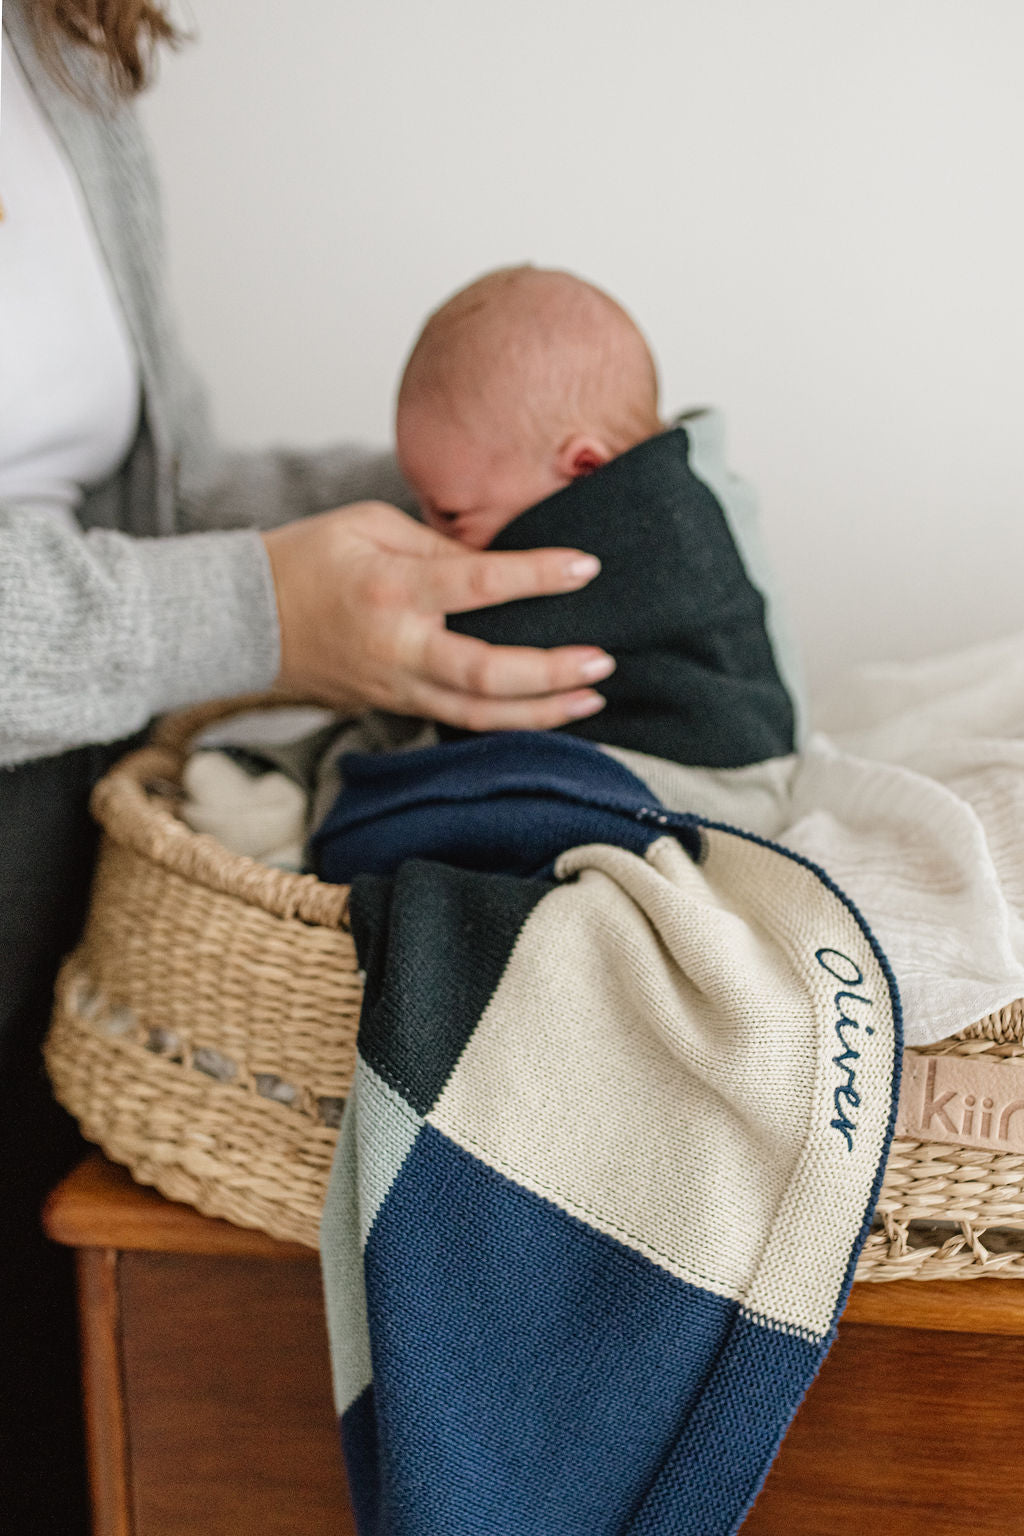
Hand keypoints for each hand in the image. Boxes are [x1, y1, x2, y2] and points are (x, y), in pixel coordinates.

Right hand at [262, 501, 614, 729]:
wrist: (241, 620)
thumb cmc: (306, 559)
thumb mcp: (369, 524)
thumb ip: (438, 545)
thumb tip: (499, 564)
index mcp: (391, 587)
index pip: (478, 584)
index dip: (538, 576)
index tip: (586, 568)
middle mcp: (397, 645)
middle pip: (485, 673)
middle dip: (550, 672)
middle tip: (602, 660)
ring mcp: (396, 685)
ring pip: (478, 714)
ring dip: (542, 711)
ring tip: (592, 699)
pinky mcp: (394, 706)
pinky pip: (459, 721)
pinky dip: (508, 721)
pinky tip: (547, 712)